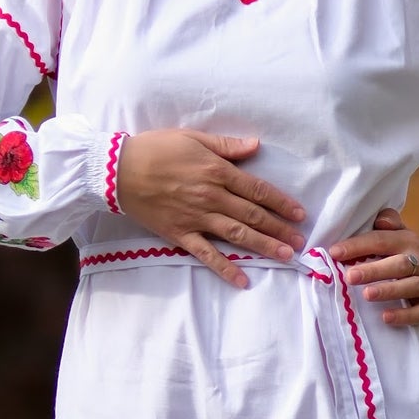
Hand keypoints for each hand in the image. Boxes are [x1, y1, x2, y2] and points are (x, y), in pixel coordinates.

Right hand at [116, 129, 305, 289]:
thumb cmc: (155, 149)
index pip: (257, 189)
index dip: (280, 202)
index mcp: (216, 171)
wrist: (117, 170)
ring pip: (237, 235)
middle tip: (301, 241)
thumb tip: (255, 146)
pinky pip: (207, 254)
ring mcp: (196, 218)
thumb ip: (226, 146)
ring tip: (286, 256)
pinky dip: (225, 268)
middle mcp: (211, 197)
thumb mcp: (193, 138)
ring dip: (264, 246)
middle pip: (253, 215)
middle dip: (280, 228)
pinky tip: (242, 280)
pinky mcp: (180, 234)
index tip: (299, 214)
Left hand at [329, 208, 418, 327]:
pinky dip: (404, 315)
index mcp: (407, 241)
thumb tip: (380, 219)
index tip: (335, 253)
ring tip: (367, 295)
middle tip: (350, 277)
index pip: (382, 240)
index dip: (359, 246)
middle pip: (399, 264)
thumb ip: (388, 223)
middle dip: (374, 270)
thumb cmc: (404, 256)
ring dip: (389, 290)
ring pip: (411, 286)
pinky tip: (386, 318)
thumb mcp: (397, 235)